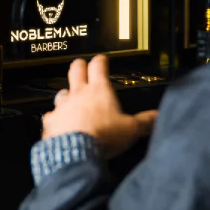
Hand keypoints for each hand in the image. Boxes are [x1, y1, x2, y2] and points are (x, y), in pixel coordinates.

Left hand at [41, 55, 157, 157]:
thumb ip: (144, 121)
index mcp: (99, 90)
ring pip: (62, 92)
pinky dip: (56, 117)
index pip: (98, 67)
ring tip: (69, 95)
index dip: (100, 60)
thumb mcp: (131, 129)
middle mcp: (78, 93)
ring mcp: (63, 106)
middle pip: (76, 71)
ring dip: (66, 93)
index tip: (101, 59)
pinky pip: (52, 115)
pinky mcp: (51, 120)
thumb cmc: (104, 136)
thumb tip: (157, 116)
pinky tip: (57, 122)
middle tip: (81, 65)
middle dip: (79, 66)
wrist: (76, 151)